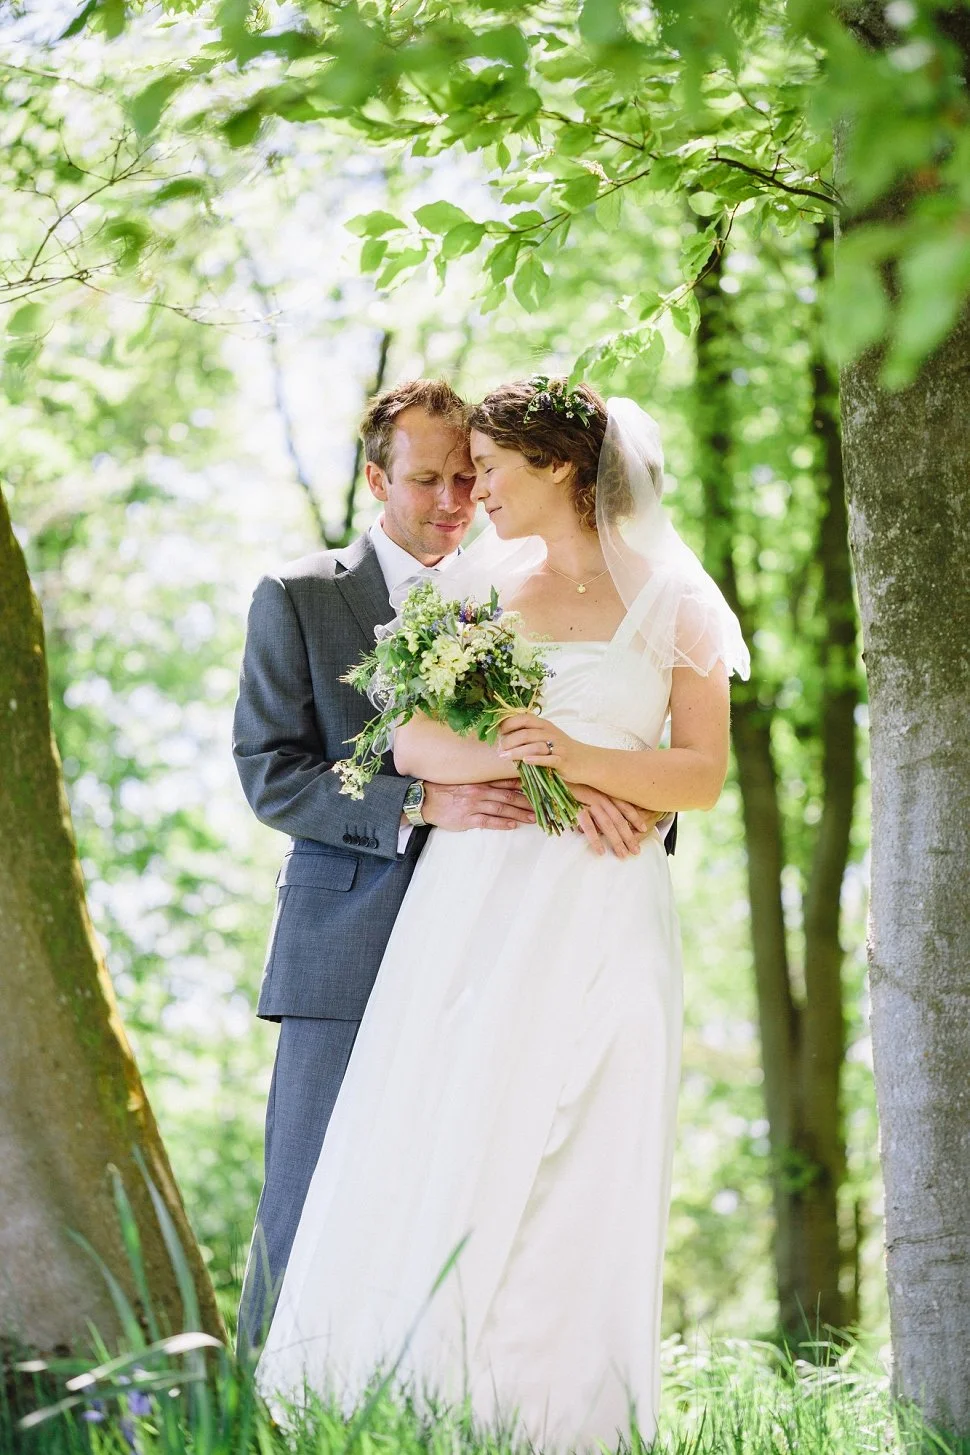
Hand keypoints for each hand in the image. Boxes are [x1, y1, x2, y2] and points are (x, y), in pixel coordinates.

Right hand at [421, 779, 535, 831]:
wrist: (424, 800)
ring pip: (502, 808)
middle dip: (527, 801)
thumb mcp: (464, 779)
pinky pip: (488, 821)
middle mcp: (479, 791)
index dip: (524, 785)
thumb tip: (501, 779)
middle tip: (543, 805)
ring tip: (533, 818)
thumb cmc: (445, 789)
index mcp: (479, 780)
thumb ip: (482, 779)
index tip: (538, 788)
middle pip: (509, 796)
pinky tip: (513, 825)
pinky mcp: (467, 819)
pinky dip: (502, 823)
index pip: (506, 781)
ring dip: (519, 813)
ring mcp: (474, 805)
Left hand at [497, 712, 583, 776]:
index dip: (508, 723)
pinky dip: (536, 760)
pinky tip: (525, 762)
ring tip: (504, 757)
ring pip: (534, 746)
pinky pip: (548, 759)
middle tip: (499, 749)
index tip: (497, 732)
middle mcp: (550, 733)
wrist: (586, 761)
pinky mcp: (563, 760)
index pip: (523, 718)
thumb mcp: (546, 738)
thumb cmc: (561, 750)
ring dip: (517, 752)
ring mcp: (557, 746)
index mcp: (544, 725)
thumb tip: (503, 740)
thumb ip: (529, 736)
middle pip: (526, 733)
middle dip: (509, 741)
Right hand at [570, 784, 663, 859]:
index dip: (635, 818)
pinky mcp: (577, 809)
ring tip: (623, 855)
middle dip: (629, 836)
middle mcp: (600, 797)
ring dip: (617, 841)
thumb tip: (602, 817)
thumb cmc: (569, 784)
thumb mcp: (587, 789)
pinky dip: (596, 840)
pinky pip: (589, 827)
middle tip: (636, 851)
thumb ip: (597, 801)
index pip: (624, 806)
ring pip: (608, 825)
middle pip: (619, 819)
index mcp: (604, 792)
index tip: (644, 828)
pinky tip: (601, 851)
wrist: (552, 776)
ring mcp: (590, 803)